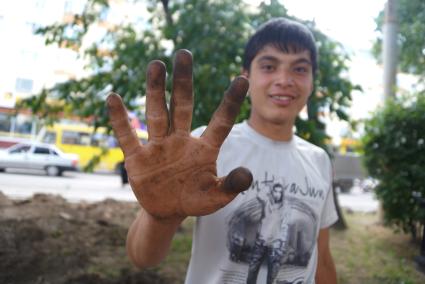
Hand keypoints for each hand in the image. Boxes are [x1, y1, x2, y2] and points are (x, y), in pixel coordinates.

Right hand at [107, 49, 251, 220]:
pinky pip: (128, 136)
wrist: (168, 211)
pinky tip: (114, 98)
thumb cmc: (195, 200)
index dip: (230, 102)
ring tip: (156, 65)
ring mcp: (159, 147)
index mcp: (204, 149)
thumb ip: (231, 186)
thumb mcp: (215, 197)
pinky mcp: (138, 158)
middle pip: (183, 106)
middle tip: (184, 54)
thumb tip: (247, 174)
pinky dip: (121, 120)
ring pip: (157, 114)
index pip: (221, 122)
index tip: (242, 79)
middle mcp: (181, 140)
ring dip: (155, 91)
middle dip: (183, 82)